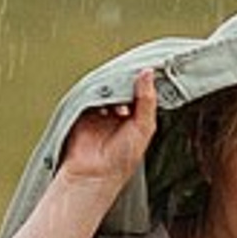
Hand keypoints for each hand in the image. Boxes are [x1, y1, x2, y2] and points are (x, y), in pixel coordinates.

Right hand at [54, 72, 157, 197]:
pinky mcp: (85, 112)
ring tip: (119, 77)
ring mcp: (102, 112)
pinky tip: (103, 86)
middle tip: (133, 67)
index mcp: (137, 119)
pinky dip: (96, 88)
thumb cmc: (122, 158)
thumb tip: (148, 74)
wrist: (94, 172)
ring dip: (112, 83)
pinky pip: (90, 94)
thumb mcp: (144, 127)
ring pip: (108, 90)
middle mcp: (120, 114)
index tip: (150, 65)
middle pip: (125, 89)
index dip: (146, 81)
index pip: (143, 94)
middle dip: (128, 79)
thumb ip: (146, 100)